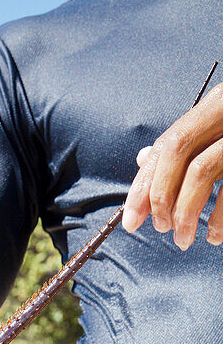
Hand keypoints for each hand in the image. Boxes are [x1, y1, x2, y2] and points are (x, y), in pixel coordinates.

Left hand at [122, 81, 222, 248]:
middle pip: (179, 151)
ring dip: (186, 212)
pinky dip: (220, 217)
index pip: (168, 145)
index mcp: (218, 104)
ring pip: (203, 170)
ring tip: (184, 239)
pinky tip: (214, 235)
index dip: (144, 184)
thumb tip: (143, 159)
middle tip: (160, 228)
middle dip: (160, 195)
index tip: (131, 219)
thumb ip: (188, 142)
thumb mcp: (220, 129)